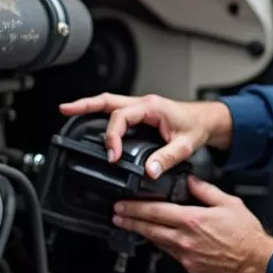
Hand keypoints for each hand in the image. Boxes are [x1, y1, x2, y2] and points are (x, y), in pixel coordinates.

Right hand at [58, 93, 232, 179]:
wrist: (207, 120)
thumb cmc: (197, 127)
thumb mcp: (186, 145)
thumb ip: (167, 158)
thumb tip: (149, 171)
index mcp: (152, 107)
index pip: (122, 118)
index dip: (113, 137)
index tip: (113, 157)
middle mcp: (143, 104)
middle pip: (107, 101)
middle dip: (85, 105)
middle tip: (65, 110)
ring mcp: (140, 108)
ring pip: (109, 103)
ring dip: (89, 107)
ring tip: (69, 111)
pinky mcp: (140, 114)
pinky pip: (116, 111)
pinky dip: (100, 114)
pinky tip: (91, 121)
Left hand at [113, 177, 272, 272]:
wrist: (256, 263)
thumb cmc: (246, 236)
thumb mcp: (229, 203)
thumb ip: (206, 190)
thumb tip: (191, 181)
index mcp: (192, 220)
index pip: (155, 211)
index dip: (134, 208)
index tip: (122, 205)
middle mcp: (185, 239)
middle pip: (149, 229)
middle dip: (129, 221)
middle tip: (116, 216)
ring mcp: (186, 256)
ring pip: (158, 242)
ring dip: (142, 233)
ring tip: (131, 226)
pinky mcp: (190, 268)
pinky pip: (171, 254)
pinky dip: (162, 244)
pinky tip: (159, 239)